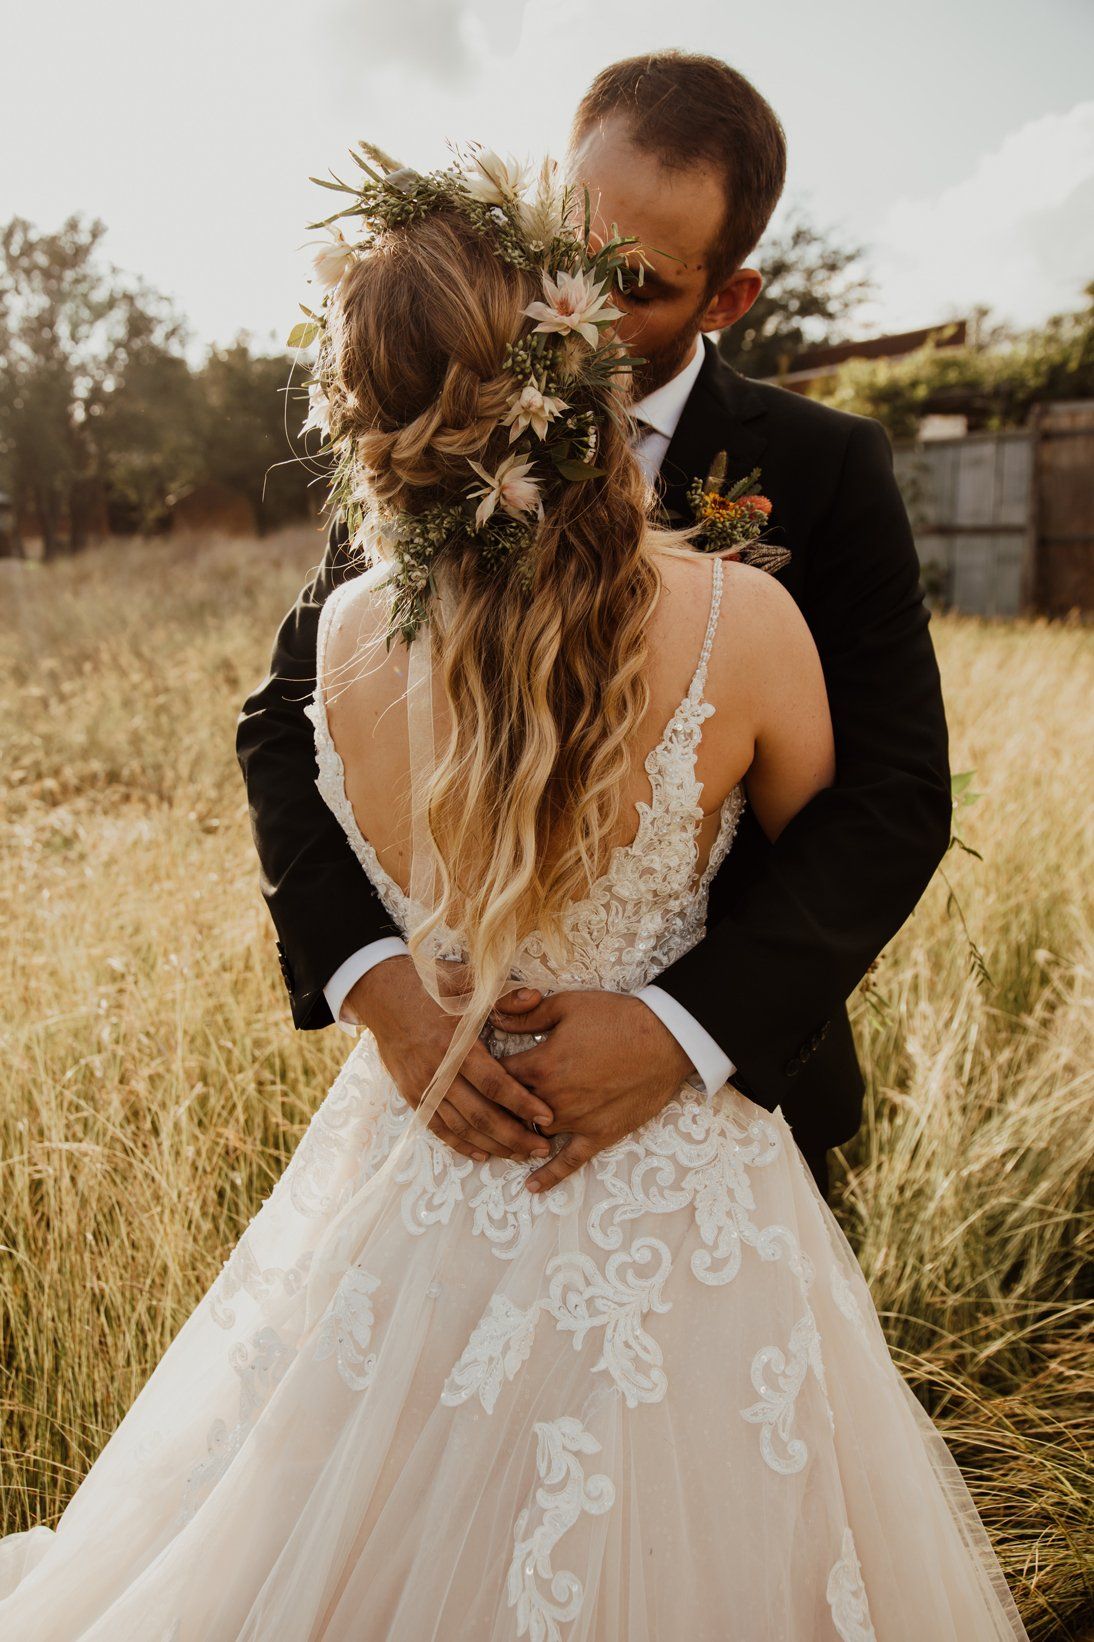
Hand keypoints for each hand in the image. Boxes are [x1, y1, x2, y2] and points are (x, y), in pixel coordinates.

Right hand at [344, 957, 553, 1163]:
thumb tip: (537, 998)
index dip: (522, 1103)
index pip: (494, 1083)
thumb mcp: (465, 983)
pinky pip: (436, 1127)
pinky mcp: (410, 1093)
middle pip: (479, 1114)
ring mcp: (421, 1085)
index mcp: (455, 1043)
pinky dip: (459, 1144)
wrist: (380, 992)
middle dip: (513, 1135)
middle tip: (541, 1147)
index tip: (548, 1117)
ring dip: (491, 1144)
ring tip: (519, 1154)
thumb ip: (503, 996)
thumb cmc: (428, 986)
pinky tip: (482, 1153)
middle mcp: (437, 1070)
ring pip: (459, 1127)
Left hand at [489, 991, 693, 1193]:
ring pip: (532, 1136)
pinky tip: (532, 1187)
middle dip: (494, 1109)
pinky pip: (569, 1162)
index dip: (483, 1074)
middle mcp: (552, 1099)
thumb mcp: (566, 1005)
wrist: (665, 1038)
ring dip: (516, 1136)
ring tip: (499, 1140)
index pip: (496, 1077)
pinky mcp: (599, 1135)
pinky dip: (549, 1176)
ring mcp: (575, 1121)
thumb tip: (492, 1017)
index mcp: (540, 1066)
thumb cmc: (616, 1017)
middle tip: (481, 1109)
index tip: (478, 1073)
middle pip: (509, 1111)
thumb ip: (525, 1014)